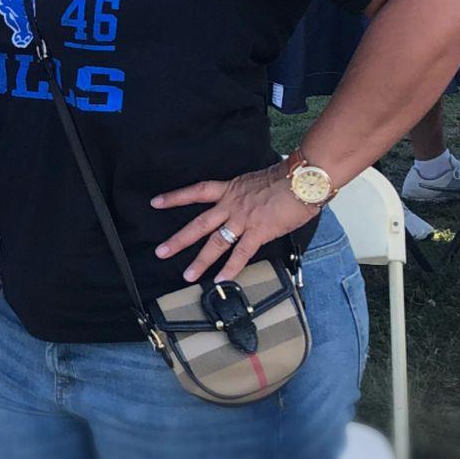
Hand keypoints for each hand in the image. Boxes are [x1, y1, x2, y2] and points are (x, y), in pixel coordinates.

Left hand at [151, 165, 321, 284]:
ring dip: (201, 261)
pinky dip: (231, 268)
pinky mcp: (259, 231)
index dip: (175, 197)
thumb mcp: (258, 182)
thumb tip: (247, 206)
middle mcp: (232, 204)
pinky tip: (222, 280)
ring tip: (188, 276)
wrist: (304, 179)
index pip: (196, 192)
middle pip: (199, 224)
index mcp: (230, 189)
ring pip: (216, 242)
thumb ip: (247, 196)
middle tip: (161, 252)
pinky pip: (241, 253)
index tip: (155, 203)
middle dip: (179, 239)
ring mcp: (244, 219)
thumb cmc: (288, 179)